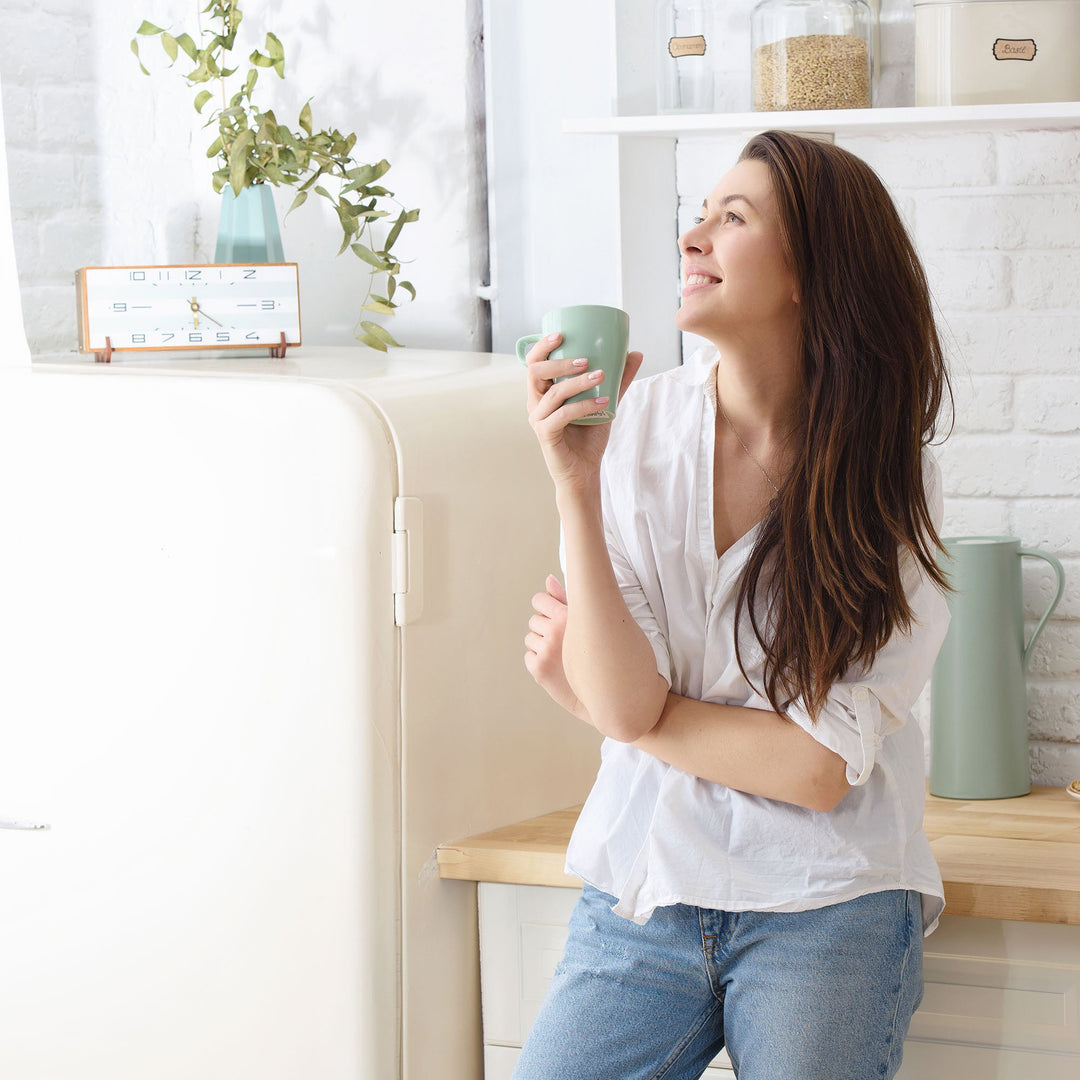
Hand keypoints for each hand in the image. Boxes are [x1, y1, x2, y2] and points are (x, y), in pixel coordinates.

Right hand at [524, 333, 642, 494]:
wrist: (584, 472)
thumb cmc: (589, 437)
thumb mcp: (606, 402)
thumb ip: (618, 379)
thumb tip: (635, 353)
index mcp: (543, 392)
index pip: (534, 362)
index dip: (542, 346)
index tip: (561, 334)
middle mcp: (535, 403)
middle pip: (536, 372)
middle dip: (560, 362)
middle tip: (587, 360)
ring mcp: (538, 419)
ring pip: (553, 393)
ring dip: (578, 382)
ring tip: (602, 376)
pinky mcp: (545, 434)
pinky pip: (563, 414)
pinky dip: (584, 406)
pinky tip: (603, 402)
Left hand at [524, 574, 587, 722]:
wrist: (604, 693)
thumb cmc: (598, 653)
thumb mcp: (586, 623)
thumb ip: (565, 599)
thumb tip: (548, 578)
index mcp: (569, 617)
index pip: (539, 600)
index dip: (544, 607)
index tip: (553, 616)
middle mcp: (556, 632)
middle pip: (533, 620)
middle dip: (544, 628)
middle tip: (563, 642)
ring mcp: (546, 651)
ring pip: (530, 638)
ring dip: (541, 645)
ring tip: (562, 655)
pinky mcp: (539, 669)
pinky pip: (529, 656)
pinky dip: (539, 661)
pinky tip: (557, 667)